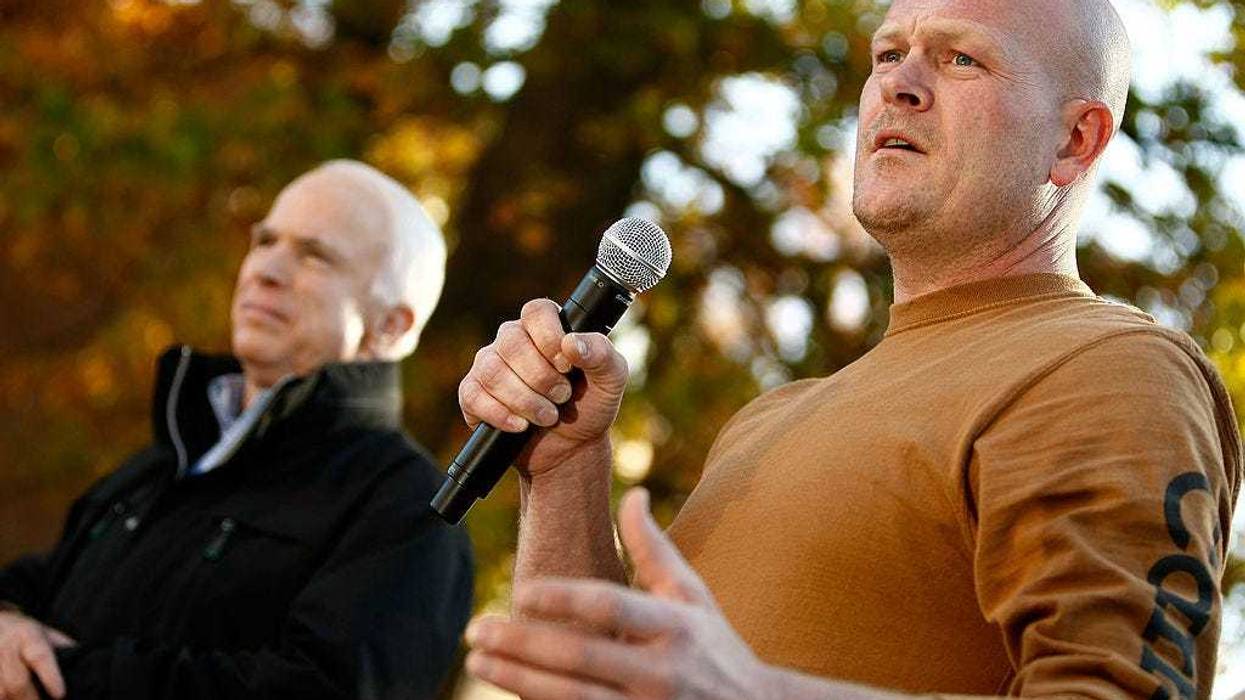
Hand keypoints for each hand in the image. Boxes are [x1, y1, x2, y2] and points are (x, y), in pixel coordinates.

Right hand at [0, 610, 74, 699]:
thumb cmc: (27, 634)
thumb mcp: (47, 634)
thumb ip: (64, 650)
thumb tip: (86, 667)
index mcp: (29, 636)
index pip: (40, 657)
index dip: (50, 677)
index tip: (60, 695)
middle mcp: (7, 647)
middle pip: (18, 682)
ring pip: (1, 692)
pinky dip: (3, 699)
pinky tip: (12, 699)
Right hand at [458, 298, 628, 475]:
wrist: (571, 448)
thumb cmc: (590, 405)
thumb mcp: (611, 379)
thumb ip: (601, 354)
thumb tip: (572, 342)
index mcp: (546, 327)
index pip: (536, 311)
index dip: (549, 337)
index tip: (566, 366)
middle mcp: (513, 340)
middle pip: (511, 342)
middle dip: (541, 377)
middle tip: (562, 396)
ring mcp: (489, 365)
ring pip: (492, 371)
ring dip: (525, 400)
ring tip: (548, 416)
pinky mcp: (472, 394)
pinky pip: (474, 395)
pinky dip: (501, 414)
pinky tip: (521, 425)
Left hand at [465, 488, 774, 699]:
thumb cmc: (715, 648)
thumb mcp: (693, 596)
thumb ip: (654, 549)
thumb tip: (632, 493)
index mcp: (674, 627)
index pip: (610, 607)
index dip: (563, 598)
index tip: (521, 590)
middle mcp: (661, 672)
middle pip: (579, 656)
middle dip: (521, 643)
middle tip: (476, 629)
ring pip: (572, 699)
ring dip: (518, 680)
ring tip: (479, 663)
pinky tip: (511, 695)